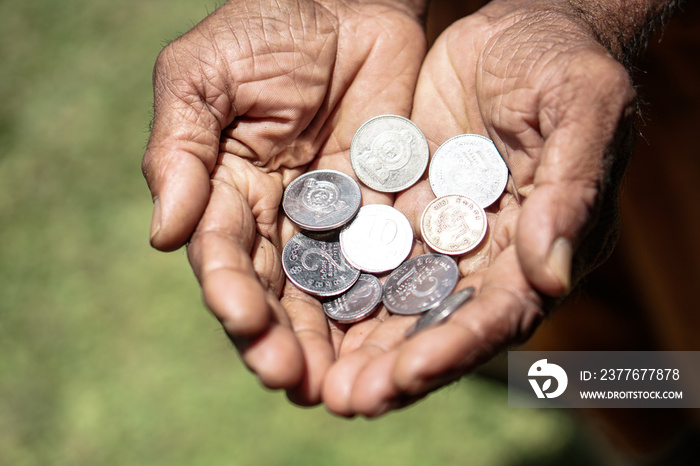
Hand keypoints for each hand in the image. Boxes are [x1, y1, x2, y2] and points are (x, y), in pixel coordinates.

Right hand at [141, 0, 426, 404]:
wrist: (351, 0)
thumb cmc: (268, 28)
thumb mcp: (204, 75)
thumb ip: (179, 149)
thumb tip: (162, 236)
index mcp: (228, 191)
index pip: (226, 253)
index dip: (232, 290)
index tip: (244, 320)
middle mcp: (280, 219)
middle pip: (277, 292)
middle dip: (280, 337)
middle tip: (292, 379)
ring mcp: (336, 222)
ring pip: (331, 294)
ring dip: (331, 342)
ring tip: (338, 387)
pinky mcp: (387, 214)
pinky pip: (389, 264)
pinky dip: (389, 303)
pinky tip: (394, 340)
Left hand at [322, 0, 636, 415]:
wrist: (518, 29)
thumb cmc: (562, 62)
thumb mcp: (581, 107)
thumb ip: (571, 189)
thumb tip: (551, 278)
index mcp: (540, 246)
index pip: (499, 312)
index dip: (455, 346)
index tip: (406, 373)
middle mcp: (487, 256)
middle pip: (438, 323)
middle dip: (393, 364)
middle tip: (344, 398)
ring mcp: (440, 236)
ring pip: (394, 300)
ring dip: (355, 340)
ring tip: (308, 375)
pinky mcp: (402, 210)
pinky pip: (364, 252)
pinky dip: (334, 284)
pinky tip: (296, 311)